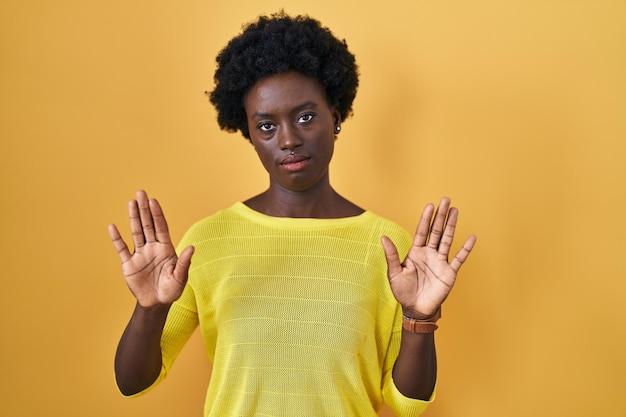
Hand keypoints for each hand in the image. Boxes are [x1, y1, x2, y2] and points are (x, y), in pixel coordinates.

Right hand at [108, 190, 193, 307]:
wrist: (156, 303)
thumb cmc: (172, 290)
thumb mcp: (180, 277)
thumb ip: (184, 262)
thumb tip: (192, 247)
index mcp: (166, 248)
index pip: (161, 227)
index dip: (157, 214)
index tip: (153, 201)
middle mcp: (152, 247)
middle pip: (148, 225)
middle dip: (145, 209)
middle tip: (141, 192)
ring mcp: (140, 254)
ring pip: (136, 232)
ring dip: (133, 217)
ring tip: (131, 202)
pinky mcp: (129, 264)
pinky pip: (122, 249)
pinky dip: (117, 238)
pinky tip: (113, 226)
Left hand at [381, 197, 475, 318]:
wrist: (415, 309)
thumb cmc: (403, 292)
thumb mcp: (394, 273)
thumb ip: (391, 255)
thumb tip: (383, 237)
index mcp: (415, 252)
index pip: (422, 231)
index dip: (426, 218)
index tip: (430, 205)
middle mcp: (429, 254)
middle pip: (436, 231)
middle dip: (440, 216)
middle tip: (446, 199)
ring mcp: (440, 262)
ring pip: (447, 239)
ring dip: (452, 225)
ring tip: (455, 210)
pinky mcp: (449, 272)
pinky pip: (459, 258)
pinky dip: (465, 248)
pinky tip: (472, 237)